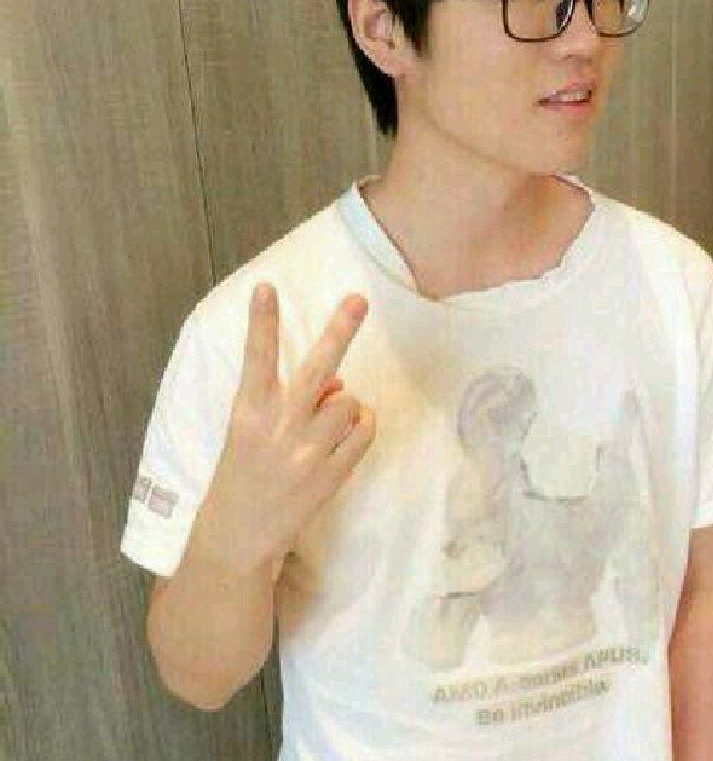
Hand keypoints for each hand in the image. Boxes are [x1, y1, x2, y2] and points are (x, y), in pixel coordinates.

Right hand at [192, 282, 374, 577]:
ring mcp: (307, 452)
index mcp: (247, 413)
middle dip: (339, 330)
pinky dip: (361, 426)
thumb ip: (290, 402)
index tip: (266, 286)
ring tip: (324, 426)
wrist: (237, 537)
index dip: (262, 322)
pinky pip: (365, 429)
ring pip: (348, 400)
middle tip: (359, 299)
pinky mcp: (331, 474)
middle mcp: (278, 428)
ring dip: (344, 405)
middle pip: (318, 369)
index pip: (256, 358)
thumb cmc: (243, 474)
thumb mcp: (252, 431)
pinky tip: (343, 438)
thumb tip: (337, 382)